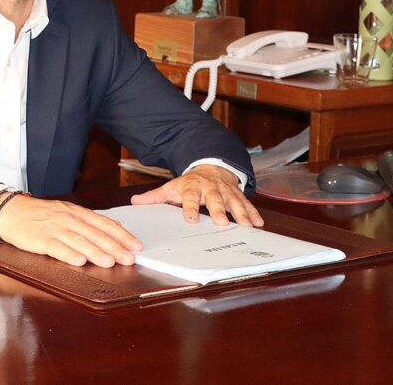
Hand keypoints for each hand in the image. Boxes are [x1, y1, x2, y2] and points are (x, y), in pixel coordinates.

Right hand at [0, 194, 141, 267]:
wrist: (11, 210)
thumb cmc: (40, 214)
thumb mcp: (68, 212)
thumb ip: (90, 220)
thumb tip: (115, 225)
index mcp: (76, 213)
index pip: (104, 224)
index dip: (121, 235)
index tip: (136, 245)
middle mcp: (68, 219)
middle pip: (95, 234)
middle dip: (114, 247)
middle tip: (129, 258)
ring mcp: (54, 229)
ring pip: (79, 241)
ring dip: (95, 252)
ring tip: (110, 262)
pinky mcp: (40, 240)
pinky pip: (56, 247)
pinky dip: (68, 254)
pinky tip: (79, 261)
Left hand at [130, 165, 263, 227]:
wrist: (210, 166)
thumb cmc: (189, 183)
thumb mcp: (171, 187)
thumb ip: (155, 196)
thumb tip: (134, 202)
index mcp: (192, 187)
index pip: (189, 197)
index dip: (190, 208)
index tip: (191, 219)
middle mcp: (210, 187)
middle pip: (214, 199)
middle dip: (219, 210)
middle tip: (222, 223)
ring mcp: (225, 190)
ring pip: (234, 201)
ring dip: (241, 213)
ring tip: (247, 226)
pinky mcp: (237, 193)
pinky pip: (246, 202)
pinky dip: (253, 212)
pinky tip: (258, 223)